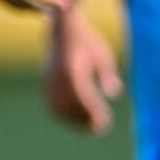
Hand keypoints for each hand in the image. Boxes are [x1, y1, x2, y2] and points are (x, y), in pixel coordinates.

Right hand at [42, 5, 122, 132]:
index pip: (82, 95)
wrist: (61, 30)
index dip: (92, 110)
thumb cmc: (86, 42)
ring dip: (73, 120)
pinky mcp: (45, 84)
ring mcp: (48, 80)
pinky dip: (63, 116)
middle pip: (69, 104)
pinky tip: (77, 122)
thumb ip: (107, 73)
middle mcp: (57, 75)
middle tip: (99, 129)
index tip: (104, 122)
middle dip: (83, 119)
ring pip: (58, 107)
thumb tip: (114, 93)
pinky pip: (51, 104)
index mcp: (73, 67)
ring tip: (90, 128)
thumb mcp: (102, 54)